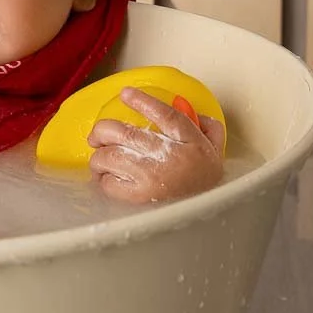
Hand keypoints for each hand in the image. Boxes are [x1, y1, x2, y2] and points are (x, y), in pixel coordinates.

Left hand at [87, 87, 225, 204]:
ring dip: (99, 156)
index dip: (143, 102)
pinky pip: (108, 182)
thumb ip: (207, 127)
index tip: (125, 93)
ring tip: (101, 159)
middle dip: (102, 131)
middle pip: (125, 134)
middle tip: (97, 136)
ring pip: (109, 156)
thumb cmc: (206, 185)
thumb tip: (187, 107)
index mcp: (191, 142)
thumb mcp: (215, 151)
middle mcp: (170, 158)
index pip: (165, 115)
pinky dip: (104, 179)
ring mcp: (151, 178)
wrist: (205, 219)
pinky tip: (109, 179)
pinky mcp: (138, 198)